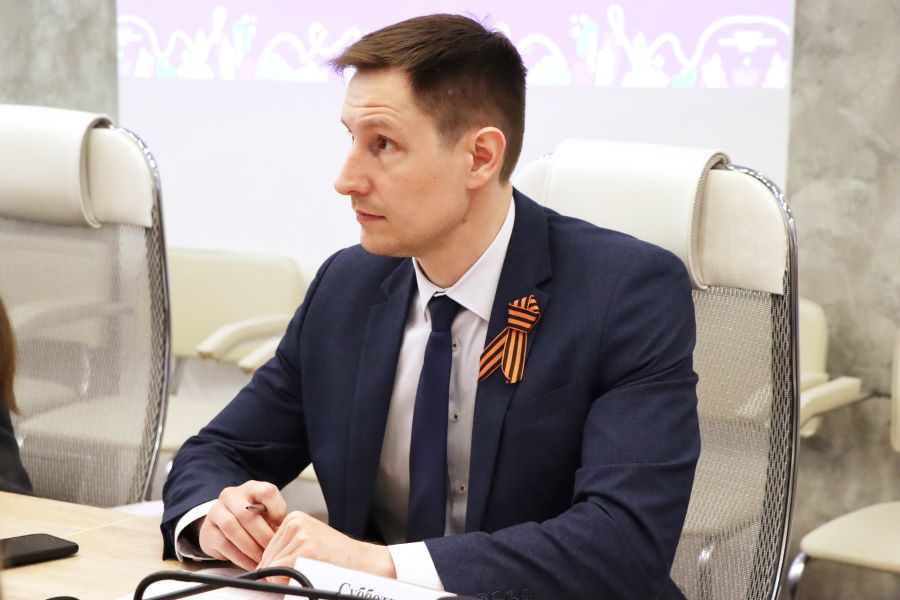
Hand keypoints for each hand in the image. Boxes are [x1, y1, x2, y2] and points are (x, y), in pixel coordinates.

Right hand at [198, 480, 286, 570]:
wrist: (223, 524)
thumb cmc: (252, 519)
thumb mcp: (266, 514)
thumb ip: (276, 520)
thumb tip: (286, 536)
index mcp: (251, 488)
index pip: (266, 491)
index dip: (276, 509)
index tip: (281, 526)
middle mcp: (231, 496)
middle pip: (246, 513)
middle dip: (262, 535)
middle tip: (272, 549)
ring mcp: (216, 511)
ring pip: (232, 528)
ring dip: (249, 547)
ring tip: (261, 559)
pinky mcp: (208, 530)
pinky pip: (223, 544)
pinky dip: (240, 557)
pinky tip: (250, 564)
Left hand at [258, 511, 395, 580]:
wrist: (363, 563)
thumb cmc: (337, 558)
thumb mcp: (309, 541)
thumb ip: (286, 548)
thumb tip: (259, 568)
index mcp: (294, 518)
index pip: (267, 549)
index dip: (277, 566)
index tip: (298, 566)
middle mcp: (295, 522)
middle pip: (266, 558)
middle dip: (280, 573)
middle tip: (307, 570)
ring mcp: (300, 535)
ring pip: (271, 567)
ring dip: (286, 578)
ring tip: (311, 570)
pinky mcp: (304, 550)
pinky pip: (279, 573)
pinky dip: (289, 582)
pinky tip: (309, 574)